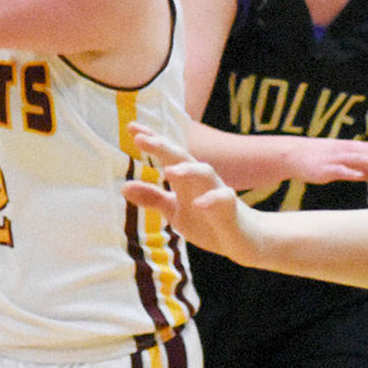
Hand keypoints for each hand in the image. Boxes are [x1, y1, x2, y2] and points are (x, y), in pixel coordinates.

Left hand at [122, 123, 258, 262]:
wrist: (243, 240)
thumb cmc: (207, 220)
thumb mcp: (175, 211)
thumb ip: (153, 198)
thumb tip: (124, 186)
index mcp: (186, 178)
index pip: (167, 154)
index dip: (151, 139)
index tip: (131, 127)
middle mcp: (202, 179)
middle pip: (183, 157)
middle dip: (163, 147)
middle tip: (141, 139)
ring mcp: (218, 192)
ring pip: (205, 173)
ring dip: (188, 169)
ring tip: (168, 171)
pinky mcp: (231, 210)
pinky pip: (223, 200)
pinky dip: (211, 200)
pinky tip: (198, 204)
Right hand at [283, 137, 367, 184]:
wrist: (294, 156)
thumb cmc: (327, 161)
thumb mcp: (355, 166)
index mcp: (357, 149)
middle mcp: (350, 151)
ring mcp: (338, 158)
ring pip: (359, 159)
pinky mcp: (325, 168)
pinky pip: (339, 170)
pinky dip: (349, 172)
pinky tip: (359, 175)